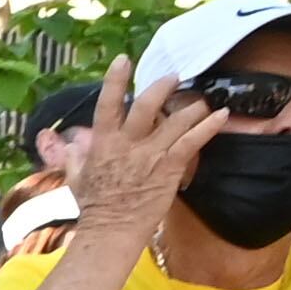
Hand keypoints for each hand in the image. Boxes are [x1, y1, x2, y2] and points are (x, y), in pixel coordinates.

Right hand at [69, 52, 223, 249]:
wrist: (111, 230)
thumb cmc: (93, 207)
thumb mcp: (76, 177)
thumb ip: (74, 157)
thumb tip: (69, 146)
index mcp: (102, 143)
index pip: (107, 104)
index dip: (115, 80)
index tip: (123, 60)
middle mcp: (127, 144)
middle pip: (145, 105)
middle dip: (160, 87)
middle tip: (173, 77)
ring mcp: (149, 155)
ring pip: (173, 121)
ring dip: (190, 106)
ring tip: (201, 99)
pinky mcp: (169, 168)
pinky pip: (192, 141)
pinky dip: (208, 126)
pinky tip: (221, 115)